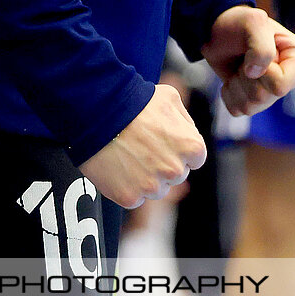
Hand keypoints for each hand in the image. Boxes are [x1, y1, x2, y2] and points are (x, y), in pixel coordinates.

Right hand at [79, 85, 206, 208]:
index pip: (194, 159)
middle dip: (163, 164)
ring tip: (130, 156)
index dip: (178, 149)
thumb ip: (185, 121)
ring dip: (146, 178)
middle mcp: (175, 170)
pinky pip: (134, 197)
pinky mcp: (130, 197)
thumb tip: (187, 133)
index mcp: (192, 147)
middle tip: (144, 147)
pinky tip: (120, 166)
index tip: (165, 142)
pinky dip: (127, 186)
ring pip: (156, 189)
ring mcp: (152, 186)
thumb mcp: (170, 98)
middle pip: (175, 175)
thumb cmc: (135, 103)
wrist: (100, 114)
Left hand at [201, 4, 294, 115]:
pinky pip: (238, 110)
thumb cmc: (239, 23)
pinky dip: (228, 93)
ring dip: (236, 84)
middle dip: (246, 77)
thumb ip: (261, 47)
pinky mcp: (256, 102)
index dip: (262, 71)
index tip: (255, 51)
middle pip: (263, 97)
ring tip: (240, 64)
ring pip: (250, 107)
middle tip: (245, 57)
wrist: (218, 31)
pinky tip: (233, 76)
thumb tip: (255, 74)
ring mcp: (275, 92)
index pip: (281, 85)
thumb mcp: (253, 22)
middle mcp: (294, 77)